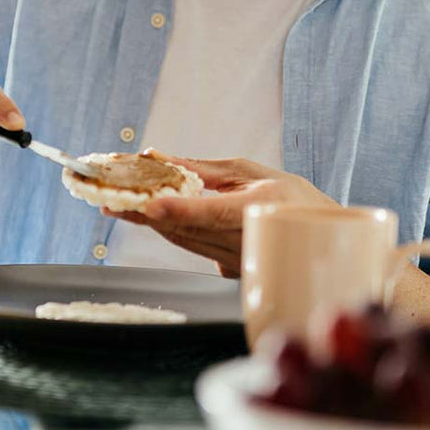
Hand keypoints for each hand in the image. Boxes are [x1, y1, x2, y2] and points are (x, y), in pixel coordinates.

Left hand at [105, 152, 337, 277]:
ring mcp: (236, 261)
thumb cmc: (290, 196)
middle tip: (109, 198)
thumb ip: (205, 170)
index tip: (151, 204)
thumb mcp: (251, 171)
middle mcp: (245, 241)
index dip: (180, 209)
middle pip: (185, 229)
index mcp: (257, 211)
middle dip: (143, 212)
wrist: (320, 237)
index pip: (212, 213)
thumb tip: (163, 160)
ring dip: (148, 221)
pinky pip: (191, 246)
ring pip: (182, 240)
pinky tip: (147, 215)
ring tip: (116, 204)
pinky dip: (169, 229)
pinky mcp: (228, 269)